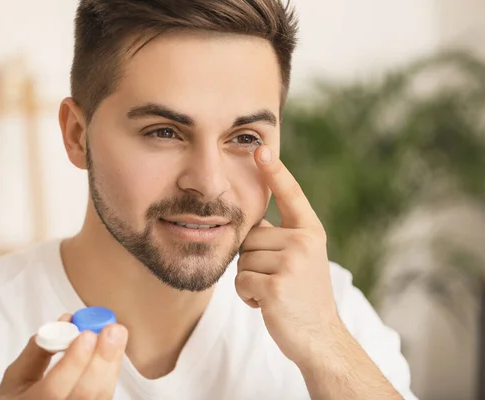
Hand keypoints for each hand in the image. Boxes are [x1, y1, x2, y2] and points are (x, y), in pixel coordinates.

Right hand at [0, 314, 127, 399]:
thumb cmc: (20, 397)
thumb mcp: (17, 377)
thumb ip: (38, 350)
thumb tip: (67, 321)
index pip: (53, 390)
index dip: (72, 363)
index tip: (86, 334)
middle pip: (85, 394)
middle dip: (101, 359)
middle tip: (113, 330)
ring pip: (101, 396)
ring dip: (112, 363)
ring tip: (117, 335)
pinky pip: (105, 395)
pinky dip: (111, 371)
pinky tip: (113, 352)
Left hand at [235, 145, 342, 365]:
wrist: (320, 336)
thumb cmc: (304, 295)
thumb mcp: (303, 258)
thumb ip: (281, 236)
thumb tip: (251, 221)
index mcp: (310, 231)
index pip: (291, 195)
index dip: (275, 172)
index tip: (261, 149)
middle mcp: (303, 242)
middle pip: (250, 237)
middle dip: (254, 261)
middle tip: (278, 279)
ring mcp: (290, 264)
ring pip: (242, 260)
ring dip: (249, 280)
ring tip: (275, 291)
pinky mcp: (274, 286)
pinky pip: (240, 281)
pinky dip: (246, 296)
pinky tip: (267, 304)